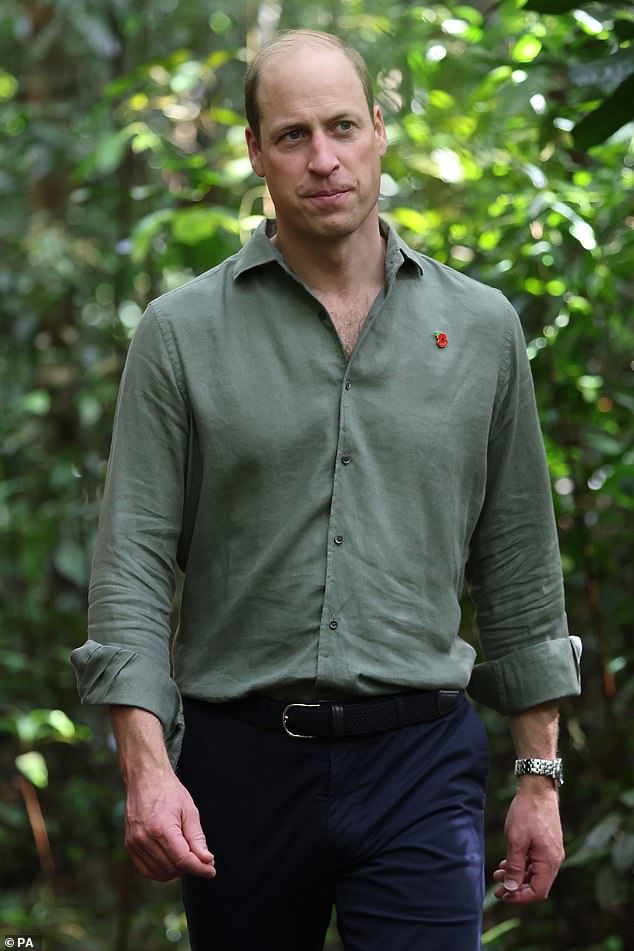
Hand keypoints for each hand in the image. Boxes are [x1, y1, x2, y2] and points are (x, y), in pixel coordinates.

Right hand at [123, 767, 215, 881]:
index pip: (183, 859)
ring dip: (176, 870)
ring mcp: (134, 843)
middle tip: (201, 859)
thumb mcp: (189, 811)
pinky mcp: (129, 845)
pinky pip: (146, 869)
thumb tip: (207, 861)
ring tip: (186, 857)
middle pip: (172, 868)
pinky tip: (171, 862)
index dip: (199, 868)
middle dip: (190, 867)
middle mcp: (145, 839)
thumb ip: (197, 838)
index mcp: (162, 828)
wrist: (145, 779)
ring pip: (160, 872)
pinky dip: (160, 871)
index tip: (211, 871)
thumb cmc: (169, 791)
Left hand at [493, 778, 563, 902]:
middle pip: (537, 885)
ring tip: (497, 874)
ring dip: (517, 876)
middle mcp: (554, 860)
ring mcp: (551, 851)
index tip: (503, 895)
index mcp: (549, 862)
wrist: (537, 788)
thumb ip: (514, 867)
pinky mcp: (547, 844)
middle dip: (516, 888)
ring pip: (534, 873)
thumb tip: (510, 888)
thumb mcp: (516, 841)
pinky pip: (535, 862)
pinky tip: (506, 862)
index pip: (538, 892)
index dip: (520, 897)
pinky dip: (521, 865)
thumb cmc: (527, 813)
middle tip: (497, 889)